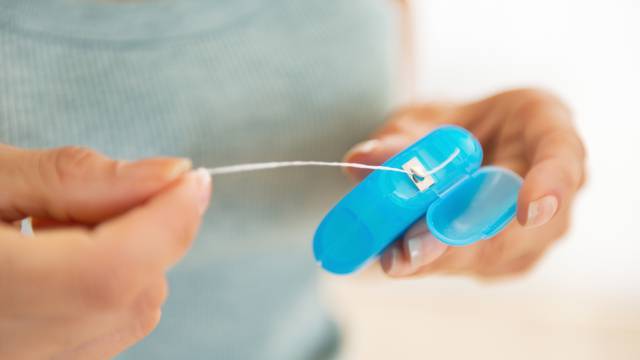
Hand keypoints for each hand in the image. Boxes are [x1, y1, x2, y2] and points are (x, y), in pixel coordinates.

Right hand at [0, 145, 211, 358]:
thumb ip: (76, 178)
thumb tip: (171, 174)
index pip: (113, 271)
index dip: (169, 219)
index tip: (194, 176)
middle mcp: (13, 352)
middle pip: (131, 294)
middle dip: (145, 231)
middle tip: (94, 191)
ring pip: (127, 316)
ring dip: (126, 259)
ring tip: (56, 225)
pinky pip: (104, 332)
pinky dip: (107, 287)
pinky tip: (58, 258)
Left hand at [344, 89, 585, 278]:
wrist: (460, 145)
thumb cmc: (452, 125)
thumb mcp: (421, 119)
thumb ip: (398, 138)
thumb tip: (361, 161)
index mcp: (545, 126)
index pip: (563, 155)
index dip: (551, 183)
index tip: (528, 211)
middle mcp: (555, 184)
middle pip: (526, 224)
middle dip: (466, 241)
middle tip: (410, 252)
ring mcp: (538, 228)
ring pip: (499, 254)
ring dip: (444, 258)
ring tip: (393, 258)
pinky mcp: (509, 257)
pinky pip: (476, 265)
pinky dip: (434, 263)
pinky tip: (398, 259)